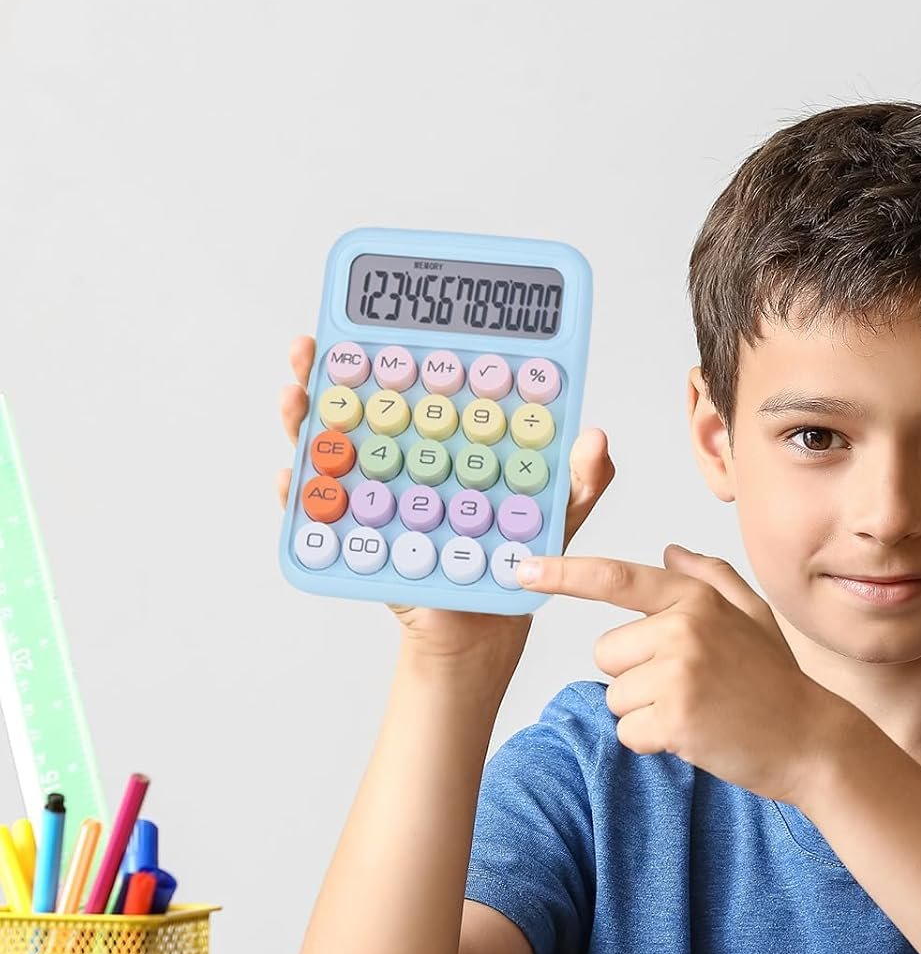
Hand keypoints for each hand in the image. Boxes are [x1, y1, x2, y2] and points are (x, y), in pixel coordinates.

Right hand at [276, 334, 614, 665]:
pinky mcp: (355, 536)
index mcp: (446, 441)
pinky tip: (293, 478)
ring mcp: (373, 493)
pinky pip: (317, 514)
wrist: (481, 629)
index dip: (394, 350)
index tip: (378, 324)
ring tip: (294, 399)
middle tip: (312, 348)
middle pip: (359, 405)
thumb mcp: (556, 516)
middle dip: (328, 372)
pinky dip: (300, 496)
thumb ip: (579, 478)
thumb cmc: (515, 561)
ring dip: (303, 420)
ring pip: (329, 448)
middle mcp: (403, 458)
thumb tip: (595, 436)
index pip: (416, 384)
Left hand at [516, 545, 855, 804]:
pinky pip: (627, 732)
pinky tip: (695, 736)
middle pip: (606, 653)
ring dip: (645, 713)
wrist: (813, 740)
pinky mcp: (675, 719)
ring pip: (614, 696)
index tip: (521, 569)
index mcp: (696, 599)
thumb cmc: (777, 681)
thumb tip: (668, 550)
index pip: (617, 579)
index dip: (563, 573)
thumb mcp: (753, 616)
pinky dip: (654, 742)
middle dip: (636, 676)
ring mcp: (679, 673)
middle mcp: (684, 628)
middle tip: (690, 689)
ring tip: (696, 712)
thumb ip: (709, 577)